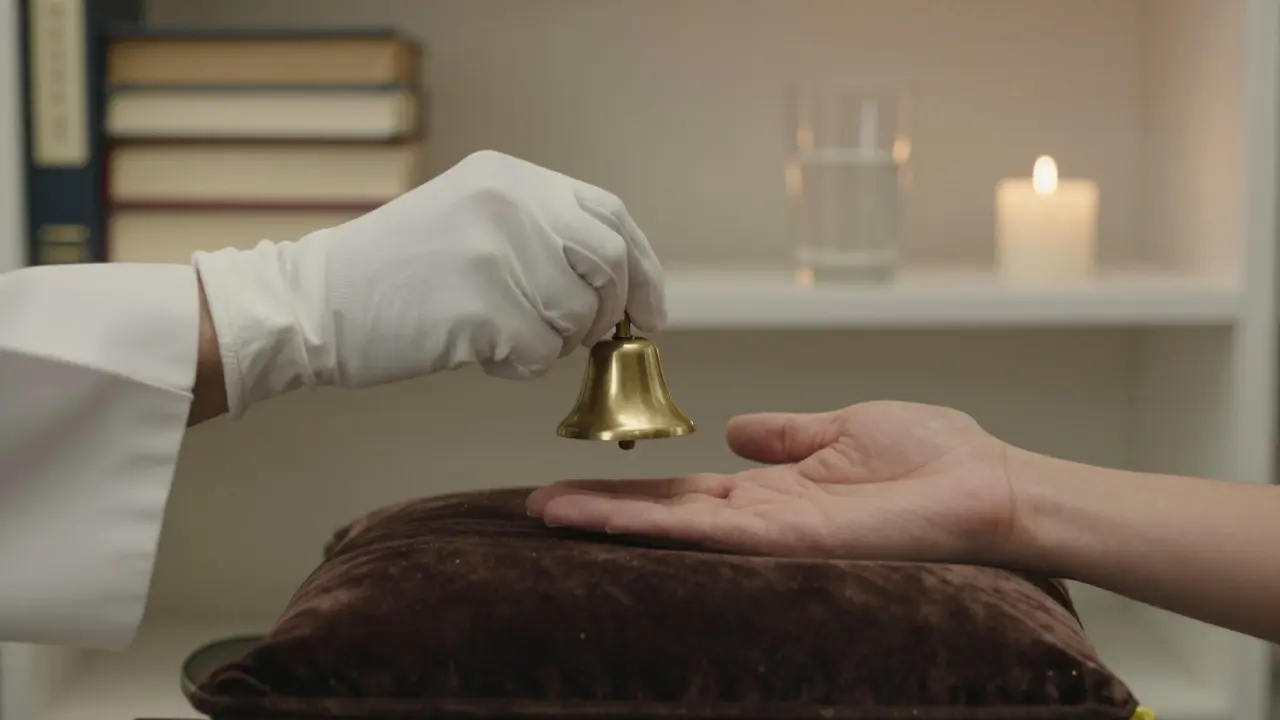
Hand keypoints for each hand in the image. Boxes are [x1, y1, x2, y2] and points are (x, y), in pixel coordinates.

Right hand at [192, 150, 664, 417]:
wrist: (312, 304)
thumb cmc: (395, 274)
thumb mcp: (471, 218)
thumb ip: (540, 235)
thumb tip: (617, 286)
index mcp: (510, 177)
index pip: (611, 215)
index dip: (643, 266)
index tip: (651, 311)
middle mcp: (510, 204)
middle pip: (609, 262)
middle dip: (612, 312)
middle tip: (592, 340)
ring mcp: (496, 254)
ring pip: (578, 315)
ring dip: (556, 344)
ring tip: (508, 339)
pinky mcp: (480, 308)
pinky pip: (539, 354)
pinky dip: (520, 366)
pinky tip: (480, 353)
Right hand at [527, 401, 1021, 564]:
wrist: (989, 486)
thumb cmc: (934, 457)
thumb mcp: (840, 427)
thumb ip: (784, 434)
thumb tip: (736, 428)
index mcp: (774, 489)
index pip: (685, 491)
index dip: (631, 489)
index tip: (579, 482)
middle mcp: (763, 518)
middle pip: (665, 514)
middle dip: (601, 511)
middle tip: (536, 506)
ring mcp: (773, 534)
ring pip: (674, 528)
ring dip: (610, 521)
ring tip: (548, 511)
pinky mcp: (790, 540)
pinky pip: (711, 532)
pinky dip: (656, 526)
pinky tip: (609, 517)